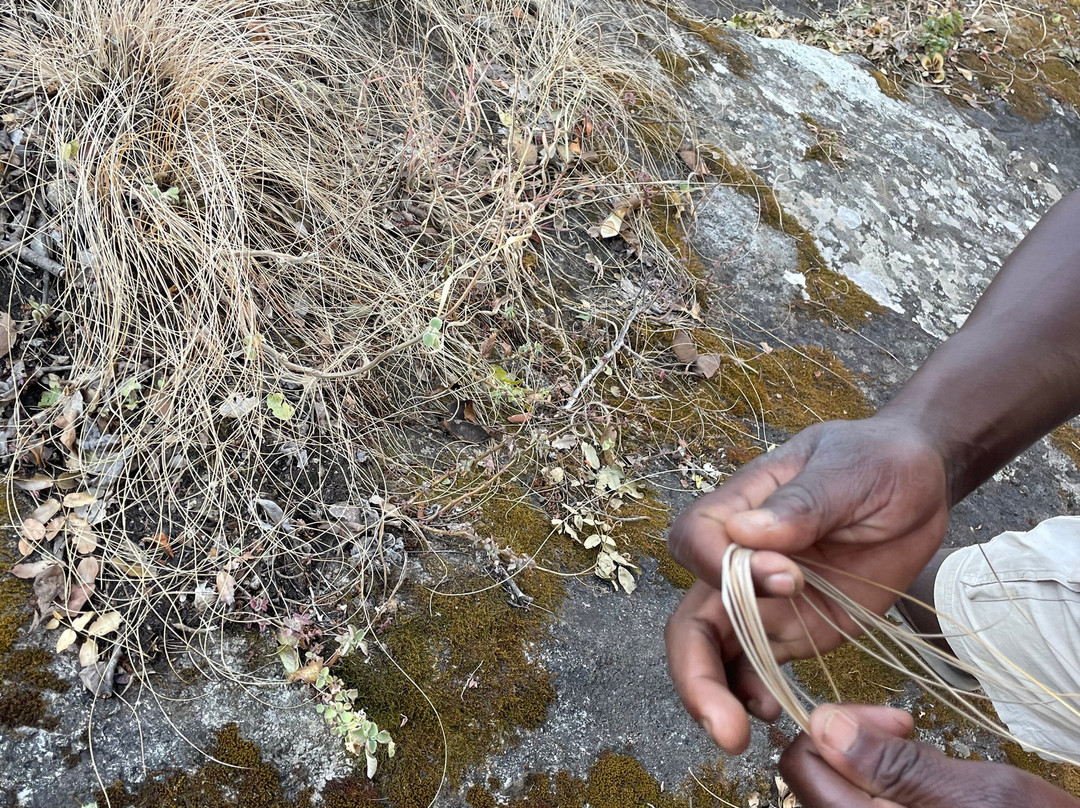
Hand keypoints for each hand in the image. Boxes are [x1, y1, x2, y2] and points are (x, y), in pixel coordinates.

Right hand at [665, 416, 949, 751]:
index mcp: (740, 507)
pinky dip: (753, 696)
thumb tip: (746, 535)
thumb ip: (803, 504)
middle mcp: (739, 560)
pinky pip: (758, 670)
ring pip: (715, 653)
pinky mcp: (793, 630)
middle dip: (694, 670)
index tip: (786, 576)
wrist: (918, 486)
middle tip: (720, 718)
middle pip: (690, 615)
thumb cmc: (878, 463)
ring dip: (715, 695)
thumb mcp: (849, 472)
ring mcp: (764, 601)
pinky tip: (774, 714)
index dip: (723, 569)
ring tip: (738, 733)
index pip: (697, 541)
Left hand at [781, 704, 1079, 807]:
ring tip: (925, 763)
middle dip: (854, 745)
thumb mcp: (979, 794)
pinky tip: (927, 788)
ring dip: (872, 767)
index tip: (890, 722)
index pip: (800, 765)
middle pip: (816, 780)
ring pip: (841, 794)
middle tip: (908, 732)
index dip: (836, 728)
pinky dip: (886, 790)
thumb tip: (823, 723)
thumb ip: (895, 764)